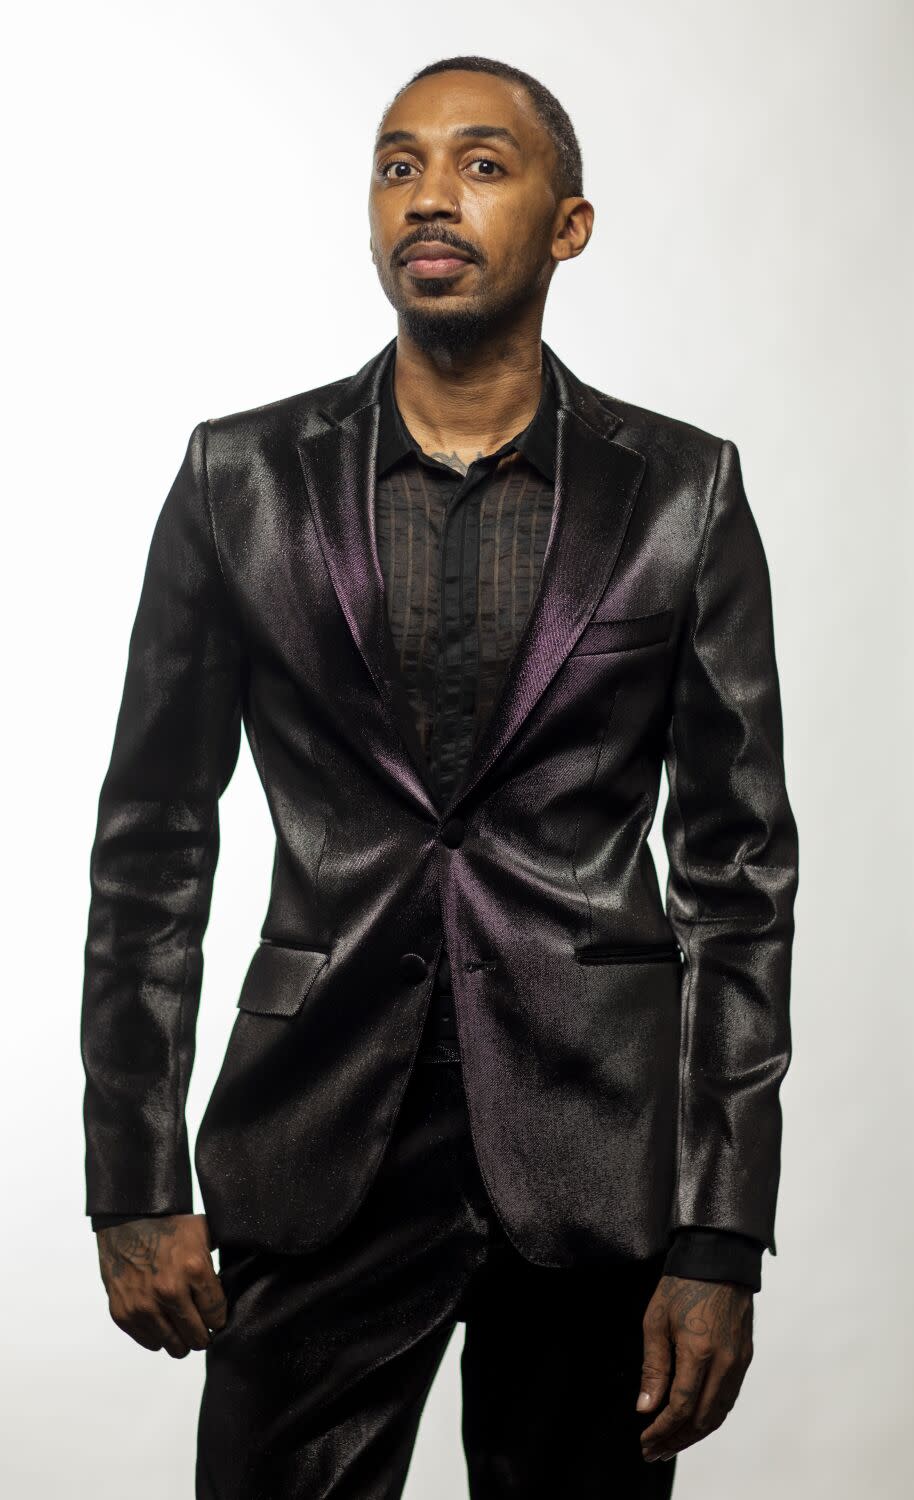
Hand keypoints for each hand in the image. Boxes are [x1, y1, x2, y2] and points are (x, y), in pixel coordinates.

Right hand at [96, 1212, 227, 1357]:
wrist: (127, 1221)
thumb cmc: (168, 1227)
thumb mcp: (203, 1234)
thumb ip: (218, 1262)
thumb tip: (237, 1284)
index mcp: (193, 1270)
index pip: (217, 1316)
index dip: (219, 1319)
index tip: (216, 1317)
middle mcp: (169, 1292)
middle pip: (198, 1338)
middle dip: (203, 1334)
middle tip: (201, 1325)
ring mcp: (144, 1306)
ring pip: (175, 1347)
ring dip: (181, 1339)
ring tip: (181, 1325)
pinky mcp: (123, 1314)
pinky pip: (151, 1343)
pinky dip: (158, 1335)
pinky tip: (161, 1319)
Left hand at [636, 1273, 752, 1462]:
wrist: (719, 1259)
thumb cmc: (681, 1286)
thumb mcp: (656, 1320)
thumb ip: (653, 1367)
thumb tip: (646, 1409)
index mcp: (699, 1354)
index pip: (681, 1408)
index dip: (662, 1430)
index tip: (645, 1441)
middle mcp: (724, 1364)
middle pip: (702, 1420)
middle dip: (676, 1440)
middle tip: (654, 1452)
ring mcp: (738, 1362)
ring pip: (718, 1414)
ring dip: (694, 1435)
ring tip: (671, 1444)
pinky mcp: (745, 1358)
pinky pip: (728, 1398)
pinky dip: (710, 1417)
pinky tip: (694, 1422)